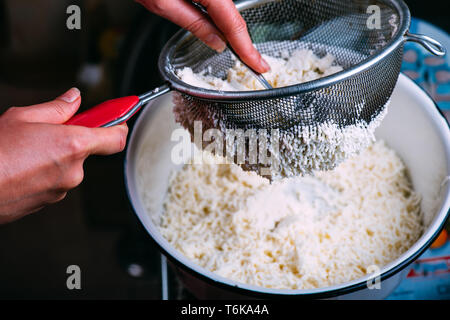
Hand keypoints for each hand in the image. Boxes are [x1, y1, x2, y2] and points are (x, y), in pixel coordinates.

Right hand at [0, 88, 127, 223]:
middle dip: (73, 138)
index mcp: (73, 145)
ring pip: (70, 166)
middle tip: (49, 131)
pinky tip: (23, 166)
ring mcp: (61, 189)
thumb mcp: (22, 117)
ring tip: (27, 151)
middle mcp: (74, 170)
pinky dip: (46, 172)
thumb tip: (74, 99)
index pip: (115, 137)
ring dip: (57, 156)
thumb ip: (56, 108)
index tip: (120, 115)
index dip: (119, 124)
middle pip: (88, 150)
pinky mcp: (49, 202)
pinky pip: (56, 181)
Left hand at [136, 0, 269, 73]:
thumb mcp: (163, 3)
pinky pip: (218, 0)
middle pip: (233, 15)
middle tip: (255, 63)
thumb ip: (194, 24)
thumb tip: (217, 42)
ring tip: (242, 52)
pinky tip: (222, 30)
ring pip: (226, 7)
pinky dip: (221, 16)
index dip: (248, 49)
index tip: (259, 64)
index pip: (234, 24)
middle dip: (242, 41)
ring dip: (231, 29)